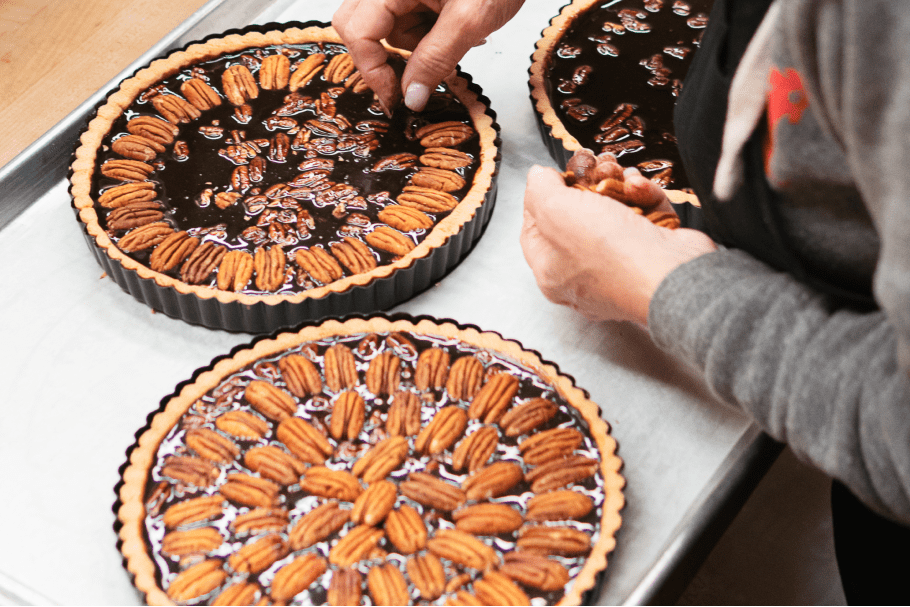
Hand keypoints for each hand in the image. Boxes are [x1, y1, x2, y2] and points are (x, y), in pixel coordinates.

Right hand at [333, 0, 524, 111]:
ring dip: (419, 46)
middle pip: (362, 28)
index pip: (358, 31)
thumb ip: (435, 59)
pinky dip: (430, 34)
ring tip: (458, 40)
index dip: (373, 70)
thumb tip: (410, 98)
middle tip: (418, 78)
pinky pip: (409, 19)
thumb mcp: (470, 20)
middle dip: (390, 57)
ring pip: (390, 28)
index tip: (396, 98)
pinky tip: (459, 30)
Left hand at [520, 163, 716, 324]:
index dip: (539, 200)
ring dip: (617, 185)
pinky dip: (643, 197)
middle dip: (585, 184)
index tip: (550, 178)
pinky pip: (644, 217)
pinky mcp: (654, 253)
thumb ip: (539, 190)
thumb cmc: (610, 252)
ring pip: (613, 214)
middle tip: (592, 163)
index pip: (534, 231)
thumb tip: (536, 178)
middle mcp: (584, 275)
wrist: (671, 274)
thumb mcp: (556, 210)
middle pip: (576, 218)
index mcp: (552, 273)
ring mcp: (622, 266)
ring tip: (617, 169)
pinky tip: (639, 187)